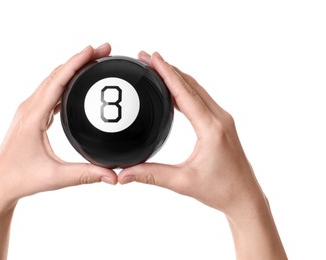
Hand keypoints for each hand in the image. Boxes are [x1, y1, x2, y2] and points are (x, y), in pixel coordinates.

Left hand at [0, 43, 117, 210]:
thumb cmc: (20, 179)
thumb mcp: (56, 177)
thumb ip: (86, 175)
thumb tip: (112, 176)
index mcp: (32, 117)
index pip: (57, 82)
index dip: (75, 63)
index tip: (92, 50)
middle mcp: (28, 109)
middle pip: (56, 75)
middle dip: (79, 60)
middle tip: (102, 51)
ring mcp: (28, 111)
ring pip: (52, 81)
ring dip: (72, 69)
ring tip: (93, 61)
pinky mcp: (31, 116)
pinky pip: (49, 92)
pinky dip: (65, 82)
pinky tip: (77, 84)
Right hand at [119, 51, 263, 215]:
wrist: (245, 197)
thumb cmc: (220, 190)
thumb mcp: (182, 182)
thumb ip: (151, 175)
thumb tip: (124, 174)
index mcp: (211, 128)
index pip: (185, 93)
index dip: (166, 73)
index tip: (152, 58)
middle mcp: (219, 118)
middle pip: (191, 84)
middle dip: (168, 68)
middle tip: (146, 58)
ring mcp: (222, 120)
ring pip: (197, 89)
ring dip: (177, 76)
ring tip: (156, 67)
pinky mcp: (221, 124)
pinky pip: (201, 99)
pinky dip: (185, 89)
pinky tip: (172, 89)